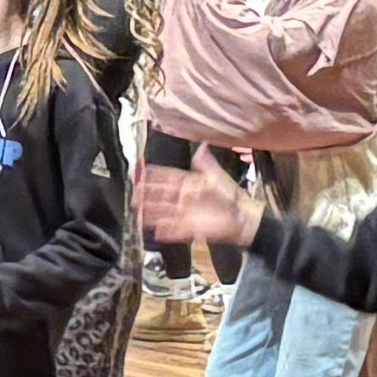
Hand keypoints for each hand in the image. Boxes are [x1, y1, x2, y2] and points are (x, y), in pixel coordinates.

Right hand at [137, 153, 261, 246]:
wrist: (242, 218)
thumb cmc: (231, 195)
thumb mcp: (217, 176)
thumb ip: (206, 163)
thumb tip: (202, 145)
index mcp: (188, 184)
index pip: (167, 178)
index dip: (154, 175)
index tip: (141, 172)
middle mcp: (183, 199)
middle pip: (160, 196)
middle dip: (146, 194)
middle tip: (133, 192)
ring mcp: (184, 214)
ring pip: (162, 212)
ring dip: (150, 211)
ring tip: (136, 209)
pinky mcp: (188, 229)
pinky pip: (173, 230)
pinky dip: (165, 231)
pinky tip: (155, 231)